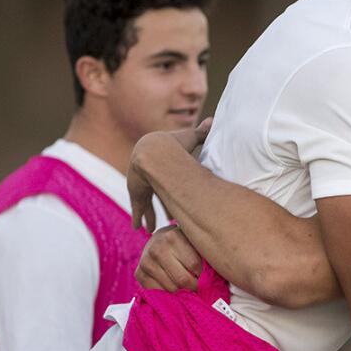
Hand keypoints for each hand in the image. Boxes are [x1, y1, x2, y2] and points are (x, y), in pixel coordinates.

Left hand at [128, 117, 212, 231]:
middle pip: (158, 195)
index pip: (169, 180)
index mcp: (162, 165)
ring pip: (147, 205)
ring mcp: (143, 187)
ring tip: (151, 230)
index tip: (178, 200)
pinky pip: (137, 210)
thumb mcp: (191, 139)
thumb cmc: (174, 144)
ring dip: (149, 216)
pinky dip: (138, 219)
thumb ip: (202, 132)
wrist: (154, 153)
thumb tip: (214, 120)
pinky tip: (137, 229)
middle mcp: (152, 178)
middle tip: (168, 220)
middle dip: (162, 207)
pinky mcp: (137, 195)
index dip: (173, 190)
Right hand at [135, 224, 203, 292]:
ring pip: (172, 289)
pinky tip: (174, 287)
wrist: (158, 241)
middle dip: (195, 287)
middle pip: (183, 280)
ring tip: (187, 286)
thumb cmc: (183, 243)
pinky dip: (169, 295)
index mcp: (173, 236)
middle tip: (200, 287)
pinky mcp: (139, 274)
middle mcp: (157, 248)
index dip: (203, 274)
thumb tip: (221, 273)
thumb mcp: (193, 241)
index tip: (207, 276)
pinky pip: (159, 293)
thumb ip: (203, 254)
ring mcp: (146, 262)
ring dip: (183, 292)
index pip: (195, 265)